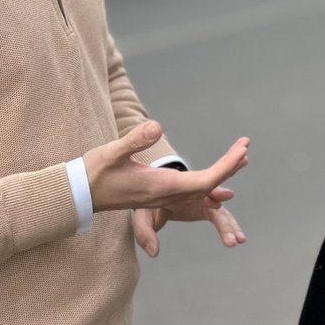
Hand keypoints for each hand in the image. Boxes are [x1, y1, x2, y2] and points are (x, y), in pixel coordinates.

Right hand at [83, 120, 248, 212]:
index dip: (226, 167)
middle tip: (246, 145)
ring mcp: (162, 197)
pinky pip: (191, 190)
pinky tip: (216, 173)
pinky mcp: (157, 194)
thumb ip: (134, 140)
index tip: (242, 149)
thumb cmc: (93, 172)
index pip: (204, 181)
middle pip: (208, 185)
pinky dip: (208, 178)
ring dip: (222, 172)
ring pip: (201, 189)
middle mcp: (165, 196)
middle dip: (229, 166)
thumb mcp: (111, 152)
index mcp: (160, 187)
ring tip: (241, 156)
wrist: (78, 195)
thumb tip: (157, 126)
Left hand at [133, 194, 245, 257]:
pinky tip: (237, 240)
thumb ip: (144, 231)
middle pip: (217, 204)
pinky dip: (230, 228)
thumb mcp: (142, 214)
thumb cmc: (148, 203)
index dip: (214, 193)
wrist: (154, 195)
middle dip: (225, 220)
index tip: (226, 197)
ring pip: (222, 214)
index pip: (201, 189)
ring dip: (232, 226)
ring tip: (240, 241)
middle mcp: (198, 193)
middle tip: (234, 236)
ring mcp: (205, 201)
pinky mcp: (207, 209)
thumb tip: (154, 253)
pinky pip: (222, 219)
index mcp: (183, 189)